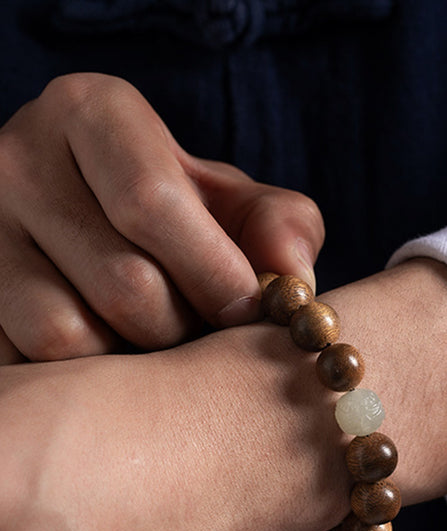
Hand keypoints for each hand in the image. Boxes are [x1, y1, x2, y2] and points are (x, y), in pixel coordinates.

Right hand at [0, 72, 323, 363]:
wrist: (101, 221)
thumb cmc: (182, 216)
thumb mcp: (237, 203)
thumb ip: (280, 227)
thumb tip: (292, 278)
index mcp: (91, 114)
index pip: (149, 201)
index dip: (212, 272)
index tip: (247, 310)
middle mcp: (17, 160)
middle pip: (119, 283)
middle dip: (182, 326)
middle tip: (202, 327)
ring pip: (66, 335)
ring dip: (132, 358)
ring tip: (155, 335)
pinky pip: (29, 364)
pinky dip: (85, 374)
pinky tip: (112, 348)